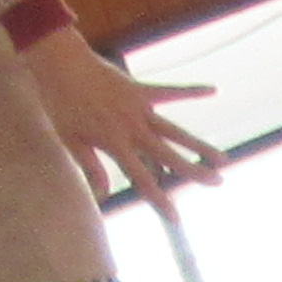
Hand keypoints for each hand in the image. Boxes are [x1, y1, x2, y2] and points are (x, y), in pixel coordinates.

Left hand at [20, 24, 221, 203]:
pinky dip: (191, 91)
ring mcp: (140, 108)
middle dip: (194, 171)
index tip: (176, 218)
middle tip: (218, 183)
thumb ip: (90, 167)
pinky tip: (213, 90)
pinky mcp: (141, 89)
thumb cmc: (60, 103)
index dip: (160, 200)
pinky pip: (171, 91)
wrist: (60, 63)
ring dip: (199, 145)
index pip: (142, 179)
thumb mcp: (70, 140)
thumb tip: (102, 195)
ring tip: (221, 158)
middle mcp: (133, 129)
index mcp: (115, 144)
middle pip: (169, 155)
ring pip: (175, 131)